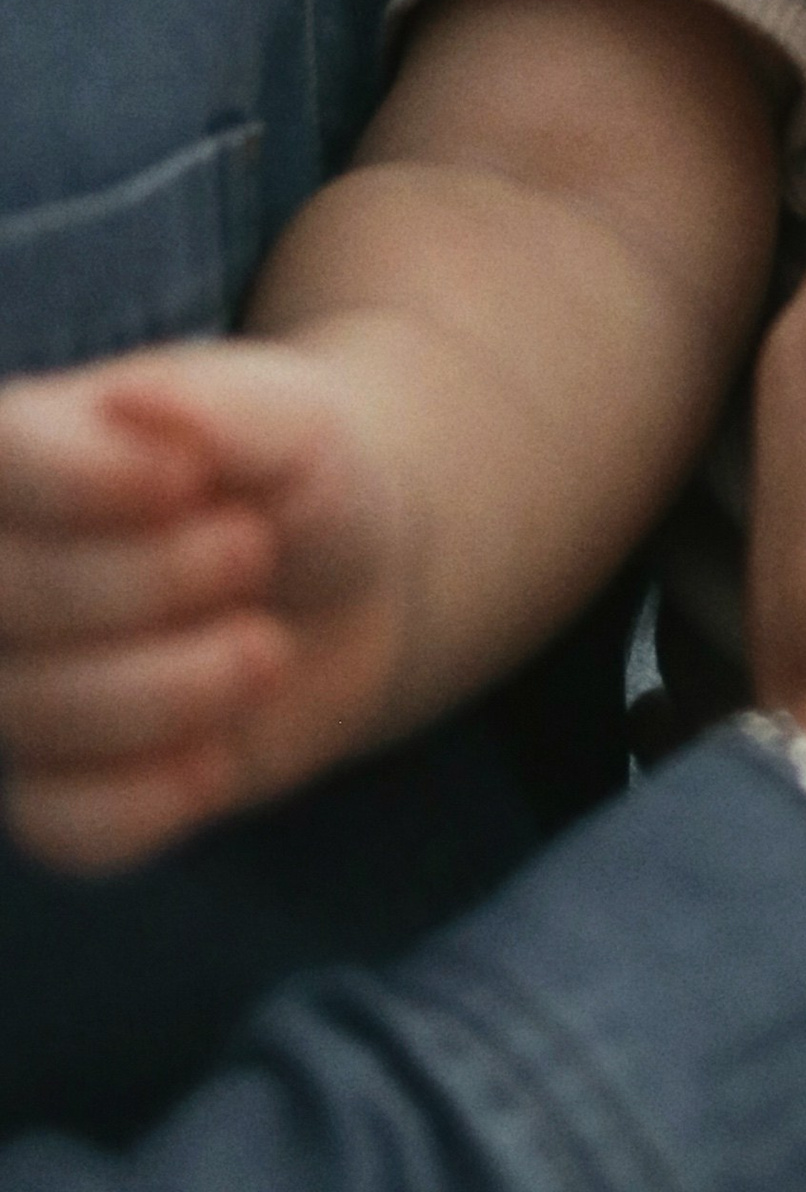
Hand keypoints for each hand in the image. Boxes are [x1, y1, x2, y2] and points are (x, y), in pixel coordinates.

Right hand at [0, 340, 404, 869]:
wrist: (351, 583)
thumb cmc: (303, 476)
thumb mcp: (294, 419)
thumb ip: (217, 408)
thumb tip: (129, 401)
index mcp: (29, 448)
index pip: (4, 462)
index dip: (90, 484)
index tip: (193, 481)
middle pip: (15, 597)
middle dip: (161, 583)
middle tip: (256, 551)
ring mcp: (18, 683)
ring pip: (44, 716)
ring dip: (183, 687)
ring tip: (265, 646)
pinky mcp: (58, 788)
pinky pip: (69, 825)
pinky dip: (162, 795)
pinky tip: (221, 749)